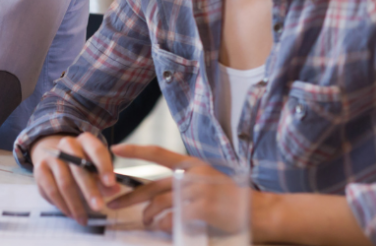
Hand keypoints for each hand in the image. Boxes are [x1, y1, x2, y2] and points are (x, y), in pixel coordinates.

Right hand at [31, 133, 120, 225]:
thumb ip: (105, 180)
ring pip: (64, 182)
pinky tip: (71, 214)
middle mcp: (66, 144)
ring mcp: (51, 157)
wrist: (55, 157)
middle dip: (89, 189)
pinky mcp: (39, 170)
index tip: (111, 183)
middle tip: (98, 207)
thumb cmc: (82, 164)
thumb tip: (115, 189)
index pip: (96, 150)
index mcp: (85, 140)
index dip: (104, 166)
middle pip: (78, 168)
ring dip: (75, 203)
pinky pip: (51, 191)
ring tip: (83, 218)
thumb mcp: (96, 168)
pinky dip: (62, 205)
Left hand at [107, 144, 245, 234]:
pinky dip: (165, 226)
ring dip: (149, 216)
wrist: (262, 211)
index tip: (116, 148)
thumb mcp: (209, 181)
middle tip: (113, 203)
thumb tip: (158, 195)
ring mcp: (196, 191)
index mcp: (192, 165)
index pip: (158, 153)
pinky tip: (165, 229)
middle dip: (129, 197)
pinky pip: (172, 219)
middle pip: (151, 186)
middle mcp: (192, 175)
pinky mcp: (201, 208)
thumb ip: (185, 184)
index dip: (136, 149)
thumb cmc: (234, 200)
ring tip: (147, 222)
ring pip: (159, 204)